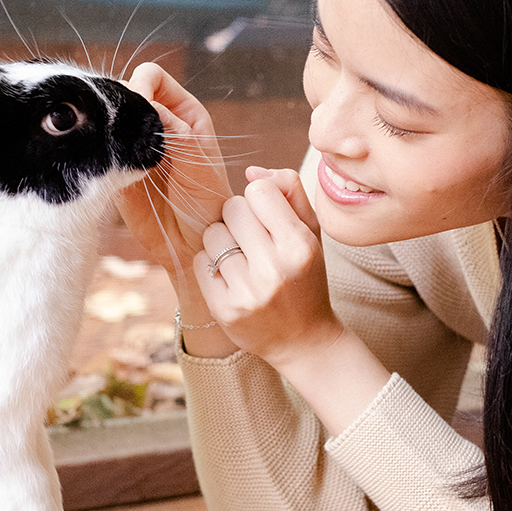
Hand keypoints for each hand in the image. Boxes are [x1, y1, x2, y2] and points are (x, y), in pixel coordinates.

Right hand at [117, 63, 232, 279]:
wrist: (194, 244)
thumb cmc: (208, 203)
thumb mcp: (199, 163)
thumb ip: (175, 130)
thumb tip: (144, 103)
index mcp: (183, 111)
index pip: (152, 77)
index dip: (141, 86)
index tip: (139, 111)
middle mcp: (157, 122)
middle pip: (124, 92)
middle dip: (120, 108)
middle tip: (126, 137)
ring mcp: (133, 144)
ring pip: (107, 118)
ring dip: (106, 129)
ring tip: (117, 154)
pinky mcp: (114, 168)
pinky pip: (97, 148)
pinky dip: (96, 151)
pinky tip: (106, 166)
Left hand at [196, 166, 345, 369]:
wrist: (304, 340)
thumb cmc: (306, 276)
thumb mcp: (312, 231)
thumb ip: (290, 190)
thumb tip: (252, 170)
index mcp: (301, 245)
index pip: (259, 190)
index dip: (260, 201)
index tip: (268, 219)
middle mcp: (275, 268)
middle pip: (232, 209)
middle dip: (238, 219)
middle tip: (252, 241)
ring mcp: (248, 291)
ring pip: (212, 234)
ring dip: (222, 242)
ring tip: (242, 260)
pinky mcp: (224, 309)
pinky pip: (200, 262)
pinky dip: (210, 266)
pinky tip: (230, 279)